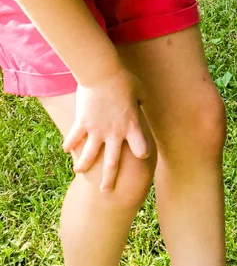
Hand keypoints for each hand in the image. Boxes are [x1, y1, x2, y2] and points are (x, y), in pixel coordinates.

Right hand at [62, 68, 150, 192]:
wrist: (102, 73)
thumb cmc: (123, 78)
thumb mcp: (139, 90)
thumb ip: (141, 101)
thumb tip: (141, 103)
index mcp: (132, 125)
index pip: (141, 148)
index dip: (142, 152)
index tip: (140, 156)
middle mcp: (115, 133)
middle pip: (113, 163)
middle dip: (109, 180)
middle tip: (106, 192)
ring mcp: (97, 130)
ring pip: (89, 156)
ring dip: (84, 166)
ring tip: (80, 172)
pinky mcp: (82, 124)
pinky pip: (74, 139)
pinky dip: (70, 145)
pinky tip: (67, 150)